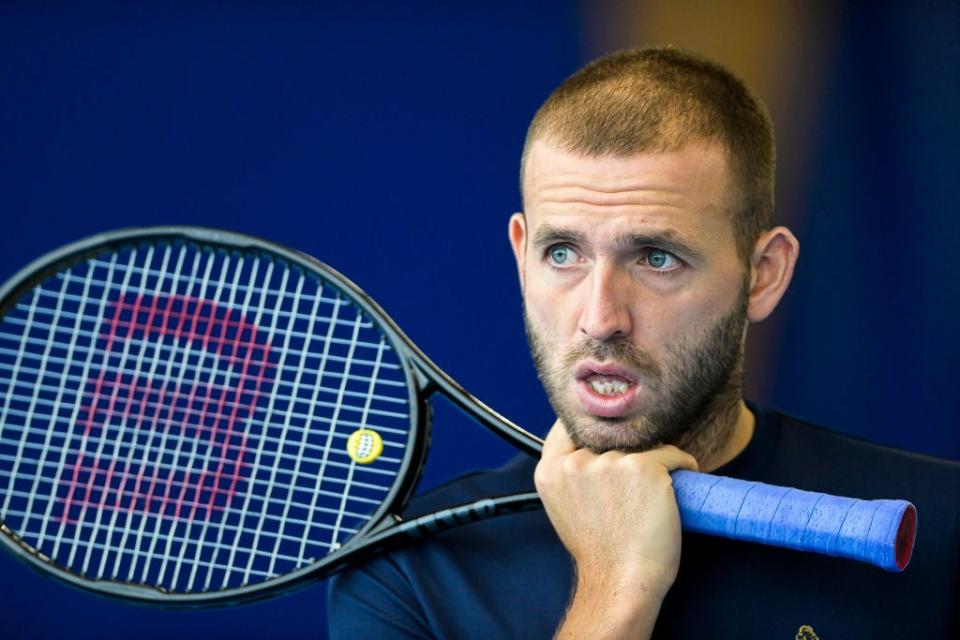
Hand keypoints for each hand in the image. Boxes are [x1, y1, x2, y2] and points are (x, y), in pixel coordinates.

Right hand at [534, 421, 698, 637]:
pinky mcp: (645, 467)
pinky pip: (673, 454)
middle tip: (635, 483)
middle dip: (626, 452)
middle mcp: (576, 463)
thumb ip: (570, 473)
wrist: (622, 582)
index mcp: (550, 472)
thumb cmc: (600, 551)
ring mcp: (610, 463)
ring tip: (653, 495)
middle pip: (609, 437)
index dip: (590, 430)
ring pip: (642, 445)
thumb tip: (592, 446)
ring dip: (653, 463)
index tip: (607, 437)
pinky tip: (679, 485)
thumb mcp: (565, 507)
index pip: (567, 428)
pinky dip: (682, 466)